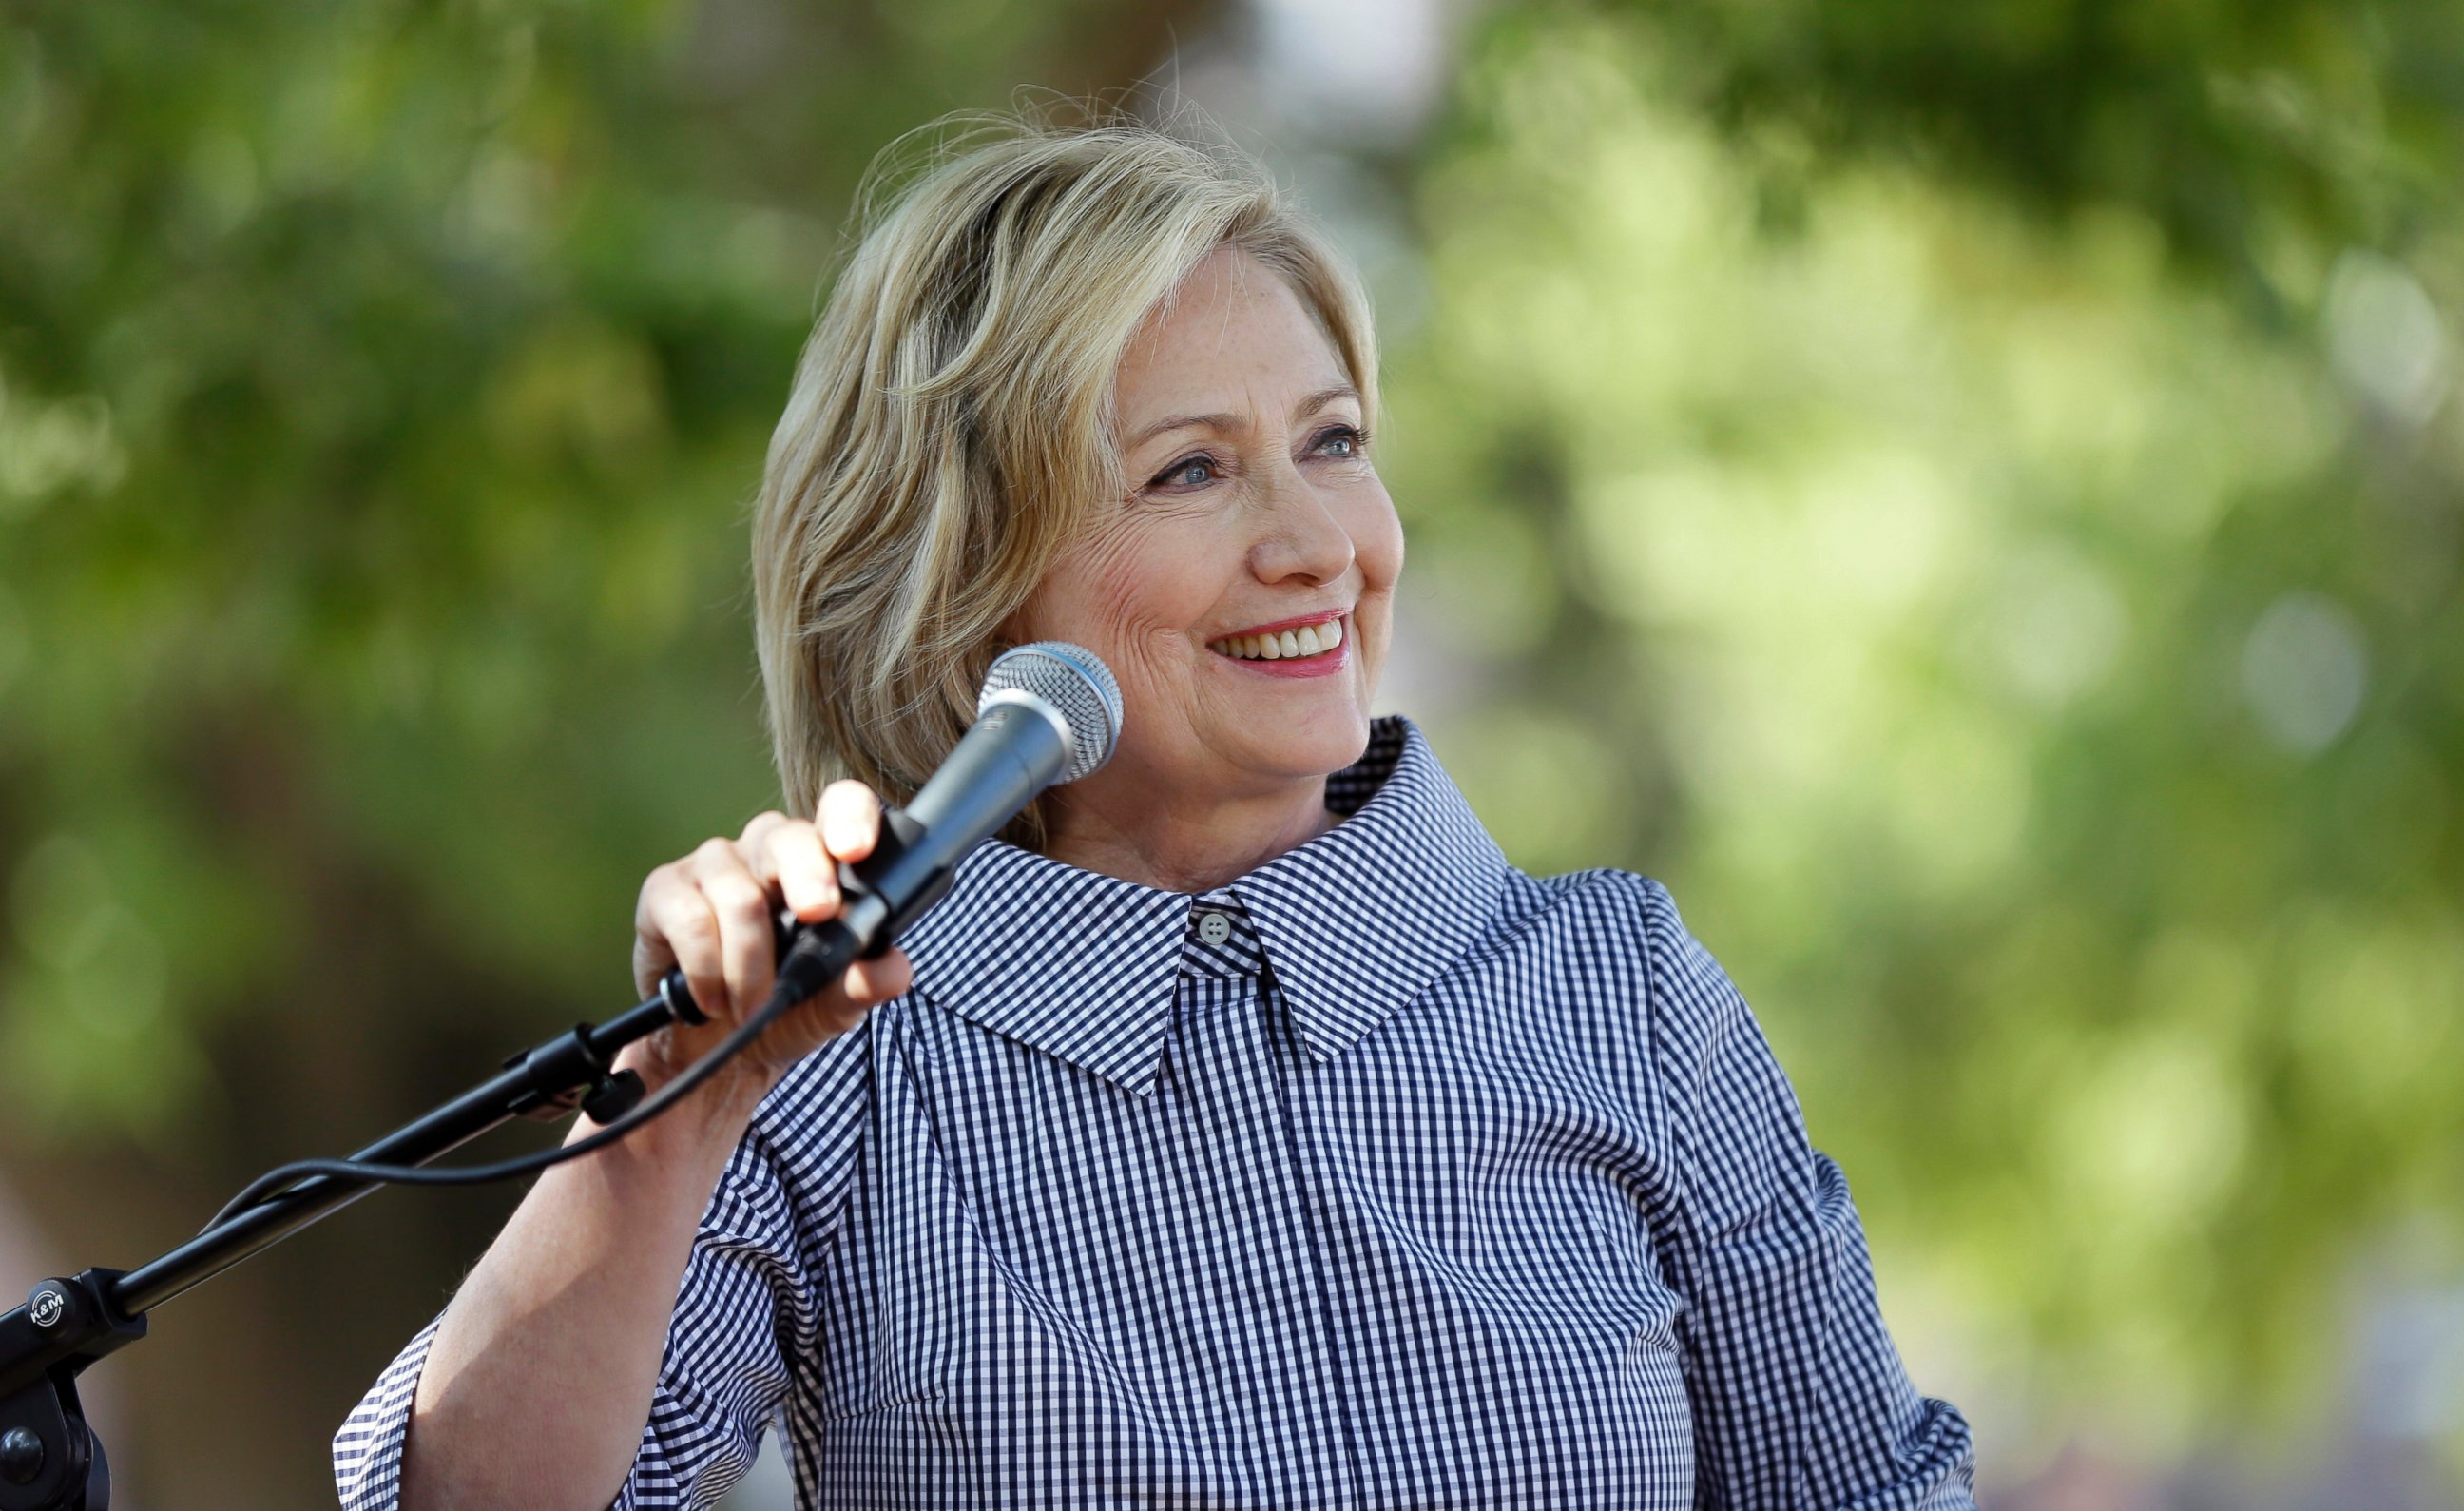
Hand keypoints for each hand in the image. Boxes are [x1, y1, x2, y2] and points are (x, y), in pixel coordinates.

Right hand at [621, 779, 912, 1104]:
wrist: (721, 1051)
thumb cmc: (786, 1007)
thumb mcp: (834, 1005)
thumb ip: (865, 983)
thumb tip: (895, 968)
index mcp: (821, 861)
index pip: (841, 808)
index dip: (850, 817)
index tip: (855, 850)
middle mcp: (768, 850)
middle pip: (786, 838)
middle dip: (808, 877)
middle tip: (818, 915)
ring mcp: (715, 865)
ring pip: (739, 895)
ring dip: (749, 965)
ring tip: (751, 1005)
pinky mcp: (666, 890)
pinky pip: (690, 918)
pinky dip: (707, 970)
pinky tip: (712, 999)